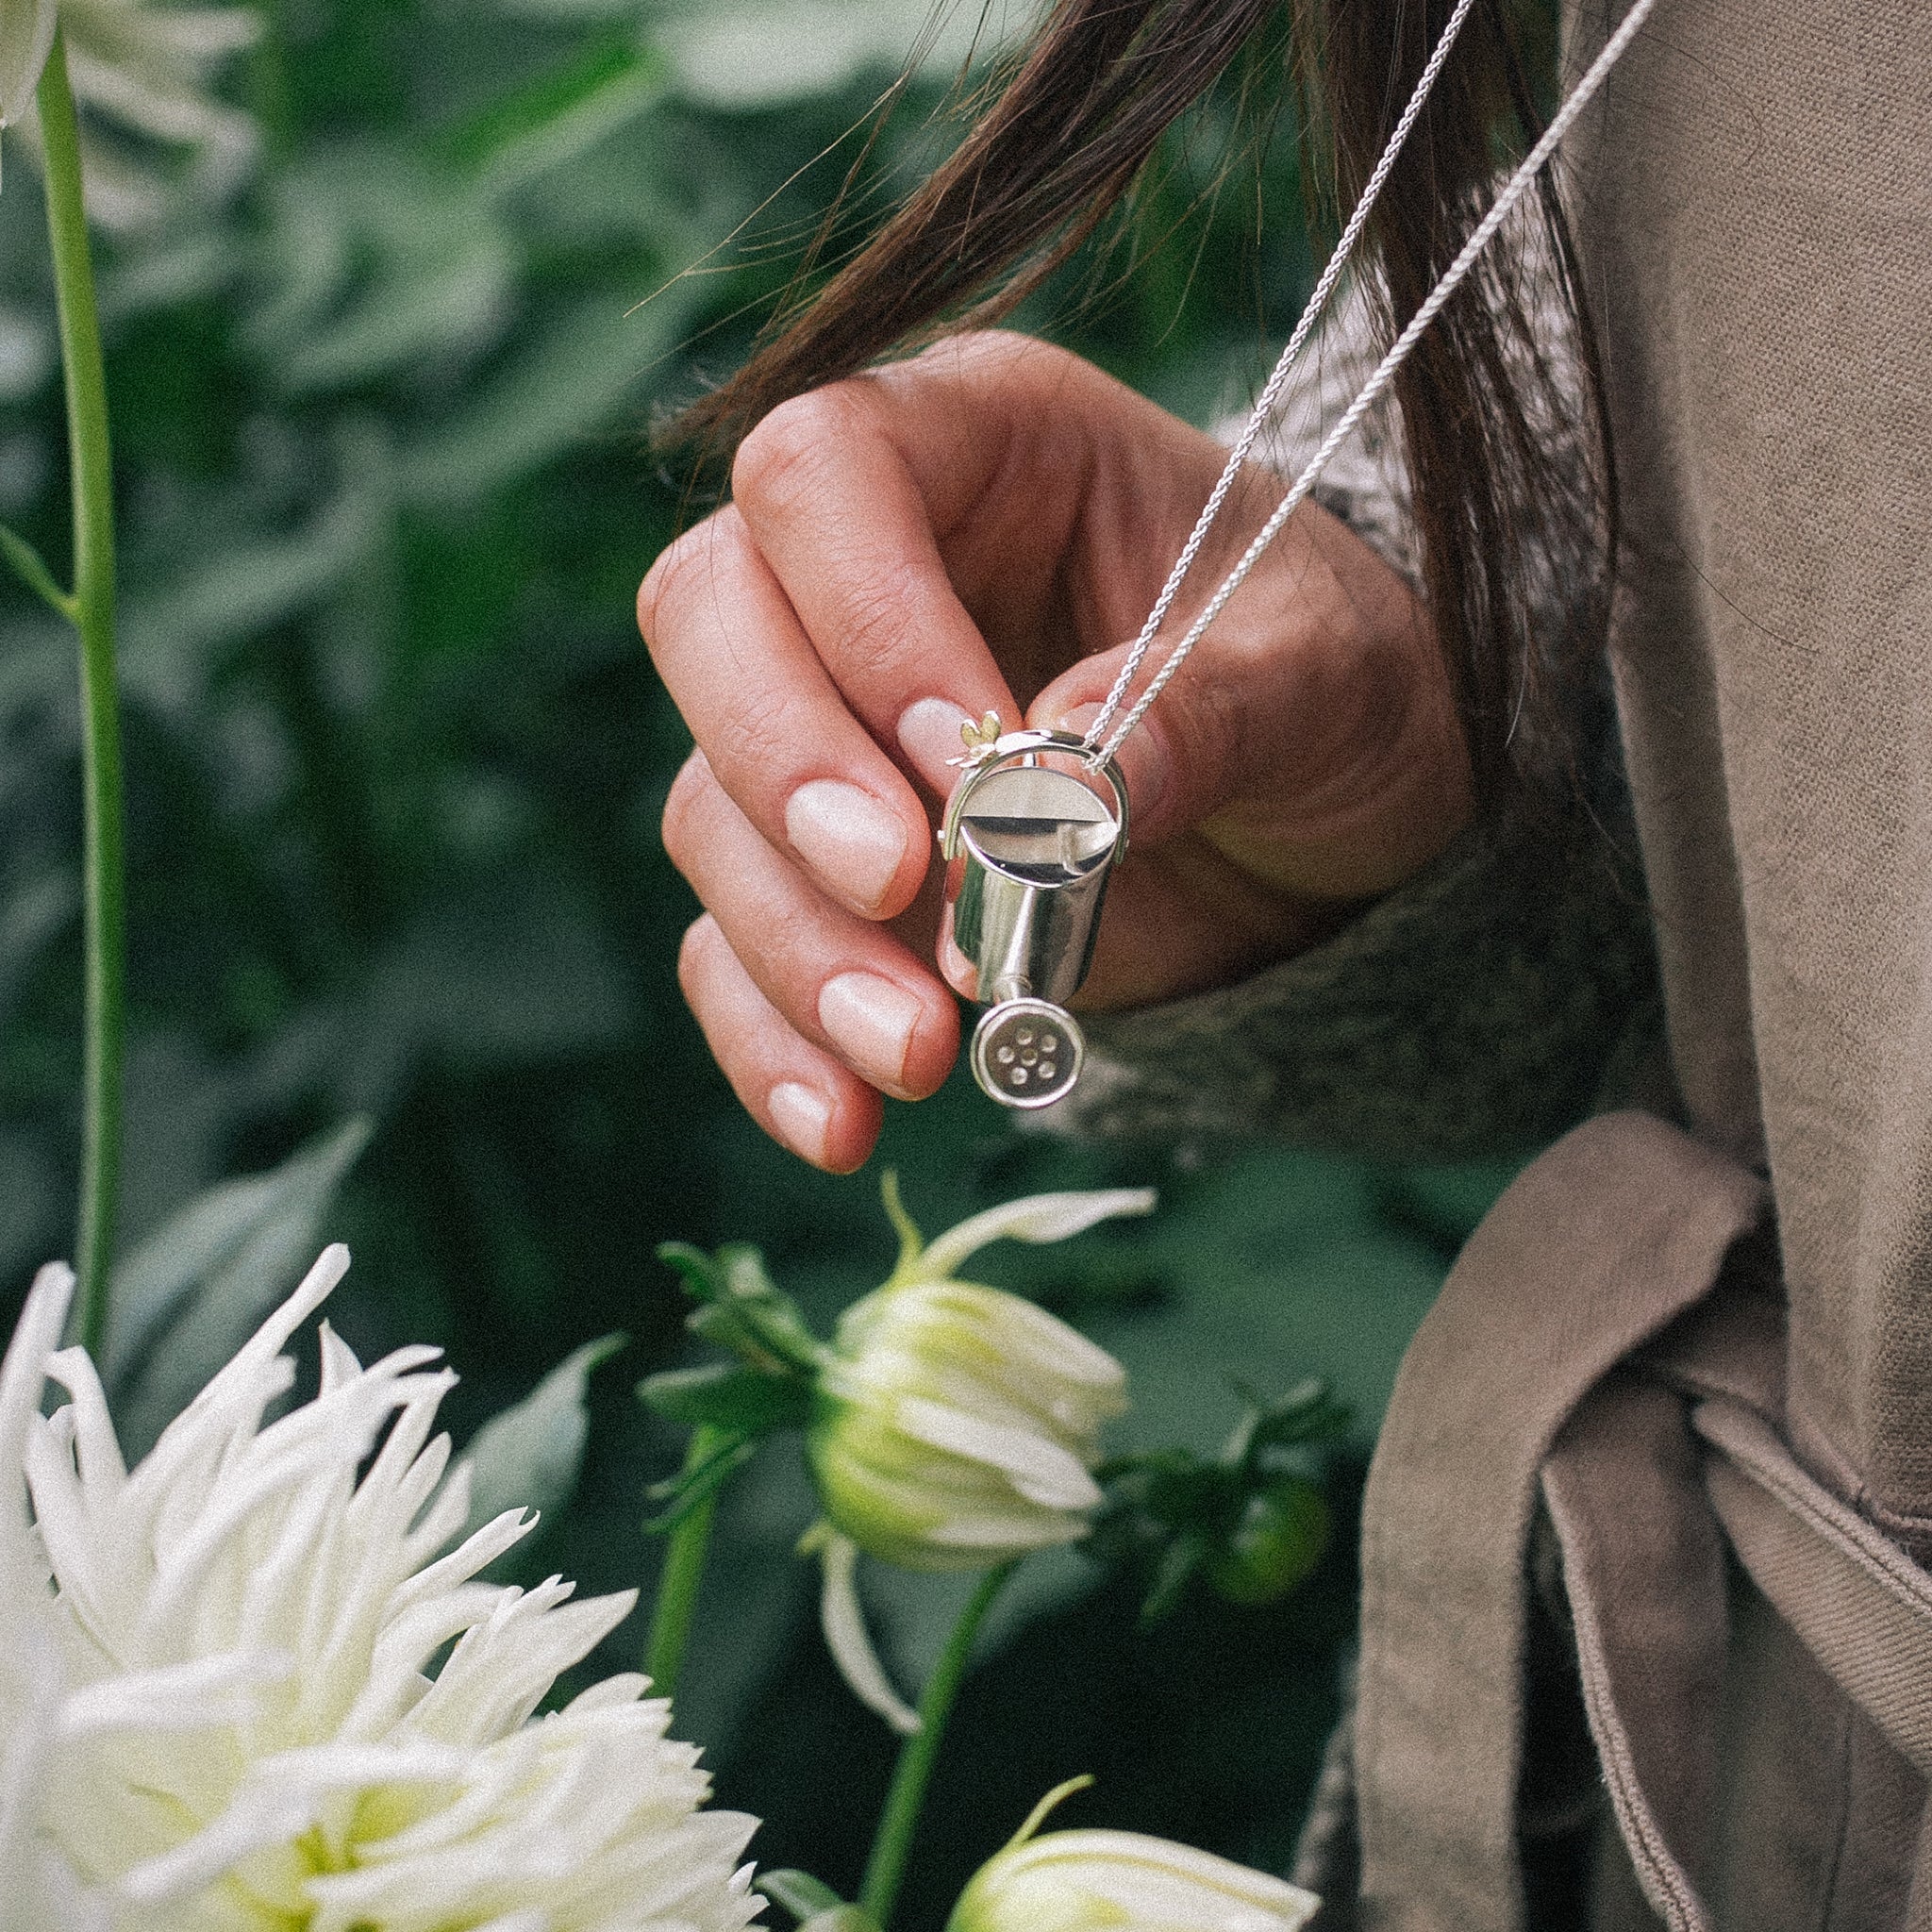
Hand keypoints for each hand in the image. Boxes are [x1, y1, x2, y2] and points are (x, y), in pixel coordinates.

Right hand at [638, 332, 1468, 1170]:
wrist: (1337, 822)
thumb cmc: (1340, 687)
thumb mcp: (1326, 676)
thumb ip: (1203, 709)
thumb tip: (1051, 791)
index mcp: (991, 446)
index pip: (828, 473)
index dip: (860, 608)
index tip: (960, 751)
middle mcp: (871, 571)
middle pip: (709, 620)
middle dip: (785, 769)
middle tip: (900, 886)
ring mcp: (833, 730)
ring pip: (712, 806)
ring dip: (796, 942)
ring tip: (919, 1050)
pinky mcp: (830, 876)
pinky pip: (739, 948)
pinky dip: (775, 1040)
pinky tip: (845, 1124)